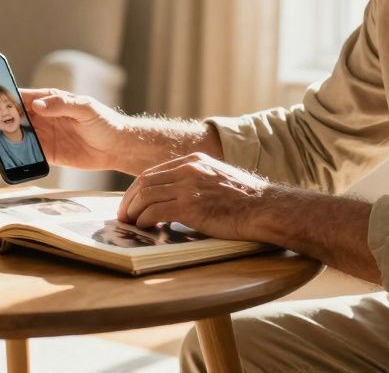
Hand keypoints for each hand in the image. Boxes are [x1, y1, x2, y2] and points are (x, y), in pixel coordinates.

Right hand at [0, 88, 124, 171]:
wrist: (117, 147)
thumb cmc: (104, 121)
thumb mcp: (85, 108)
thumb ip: (62, 105)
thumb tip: (38, 105)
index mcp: (49, 101)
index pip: (20, 97)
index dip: (1, 98)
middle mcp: (42, 117)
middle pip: (12, 117)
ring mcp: (44, 136)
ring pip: (15, 136)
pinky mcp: (48, 154)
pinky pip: (25, 154)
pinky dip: (11, 156)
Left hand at [117, 153, 272, 240]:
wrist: (264, 208)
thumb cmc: (246, 200)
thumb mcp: (217, 180)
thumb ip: (197, 183)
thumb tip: (176, 201)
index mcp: (194, 161)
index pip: (154, 172)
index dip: (138, 188)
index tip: (132, 201)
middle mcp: (188, 170)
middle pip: (145, 182)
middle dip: (129, 199)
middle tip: (124, 214)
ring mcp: (188, 187)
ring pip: (146, 196)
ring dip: (133, 211)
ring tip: (129, 223)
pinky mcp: (190, 207)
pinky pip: (156, 212)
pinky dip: (145, 221)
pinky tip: (145, 228)